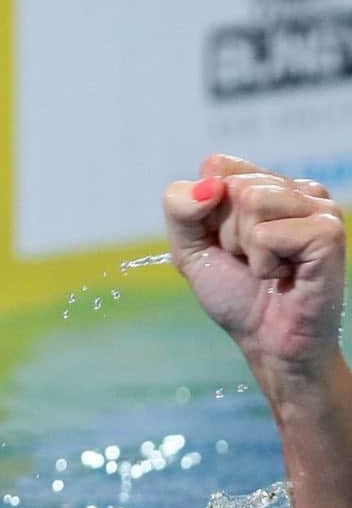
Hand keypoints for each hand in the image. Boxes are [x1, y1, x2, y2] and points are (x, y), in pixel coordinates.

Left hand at [164, 154, 346, 384]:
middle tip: (248, 261)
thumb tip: (210, 183)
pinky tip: (284, 275)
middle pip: (232, 186)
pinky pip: (267, 233)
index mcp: (264, 184)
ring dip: (246, 247)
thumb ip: (180, 208)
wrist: (266, 341)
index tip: (222, 241)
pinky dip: (264, 264)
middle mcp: (294, 188)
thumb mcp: (189, 248)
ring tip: (267, 267)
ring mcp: (317, 205)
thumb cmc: (234, 294)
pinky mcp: (328, 230)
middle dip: (226, 234)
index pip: (216, 166)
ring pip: (252, 202)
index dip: (205, 212)